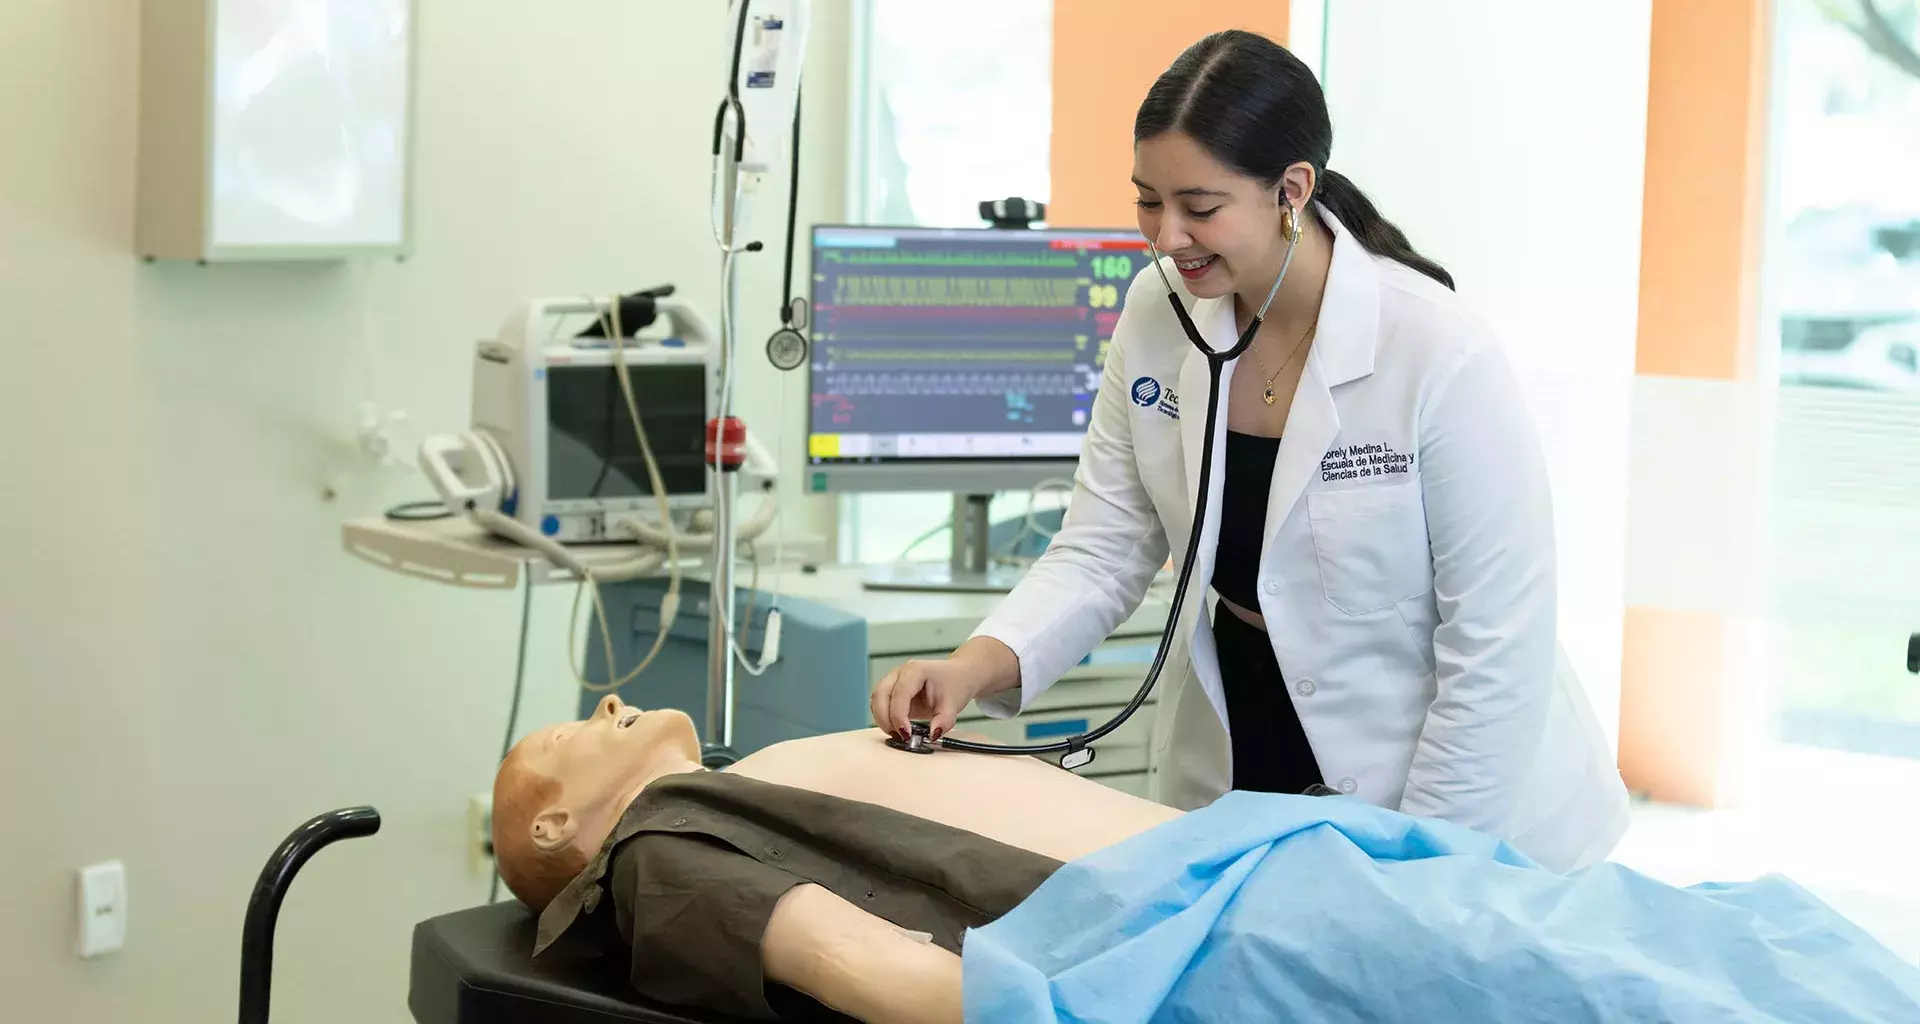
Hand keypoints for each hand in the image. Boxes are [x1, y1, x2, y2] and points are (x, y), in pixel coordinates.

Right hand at [869, 638, 1018, 741]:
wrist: (959, 676)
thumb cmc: (955, 684)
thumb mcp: (954, 705)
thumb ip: (944, 721)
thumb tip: (932, 736)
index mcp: (915, 670)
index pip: (899, 694)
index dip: (899, 716)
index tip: (906, 734)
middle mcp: (900, 673)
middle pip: (880, 695)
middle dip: (886, 719)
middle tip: (900, 737)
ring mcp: (894, 680)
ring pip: (876, 699)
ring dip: (882, 719)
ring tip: (899, 735)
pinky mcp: (892, 690)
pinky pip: (880, 704)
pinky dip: (884, 718)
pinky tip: (897, 729)